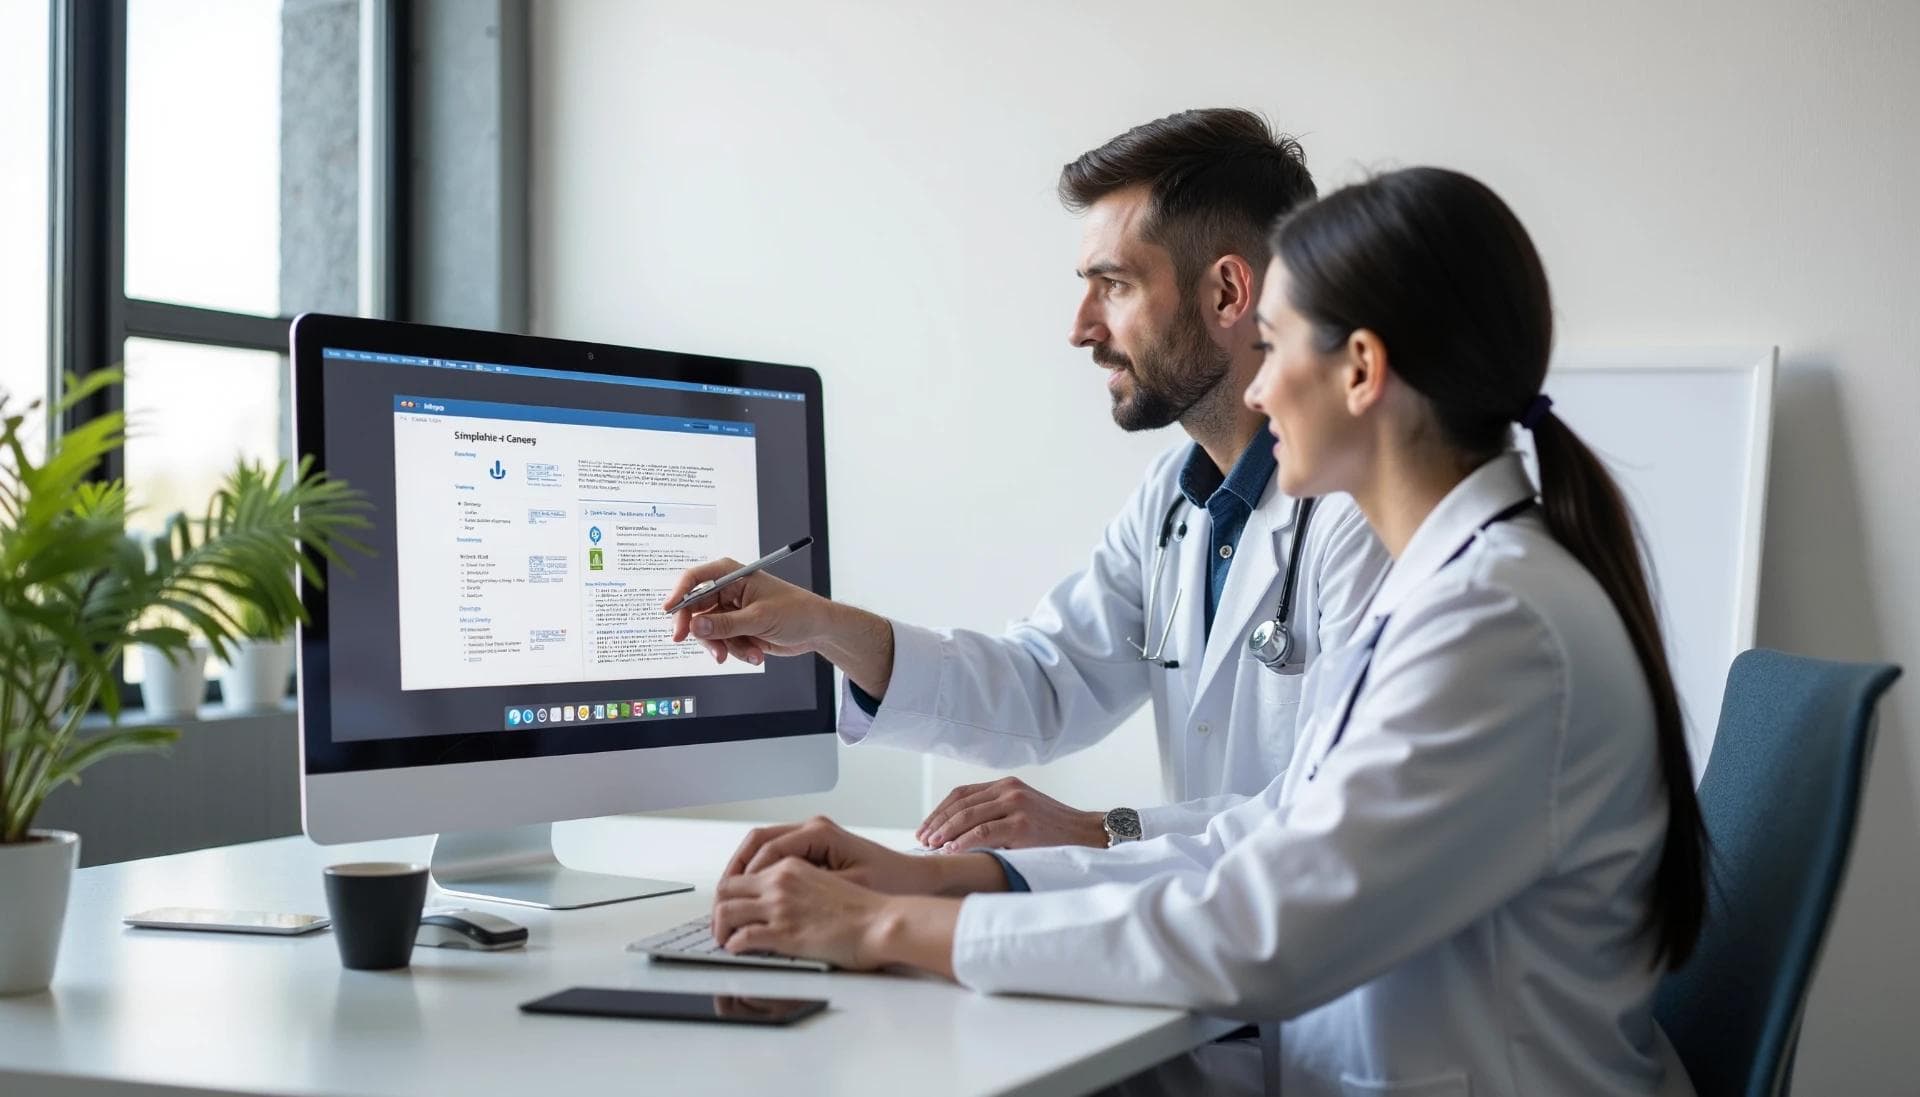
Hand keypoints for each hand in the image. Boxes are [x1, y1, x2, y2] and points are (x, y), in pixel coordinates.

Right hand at [664, 559, 832, 665]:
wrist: (816, 629)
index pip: (695, 579)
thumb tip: (696, 626)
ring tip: (751, 653)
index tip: (669, 612)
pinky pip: (722, 644)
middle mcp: (727, 591)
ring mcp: (730, 612)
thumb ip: (725, 624)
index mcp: (732, 575)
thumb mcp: (760, 618)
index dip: (679, 594)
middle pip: (695, 611)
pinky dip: (737, 652)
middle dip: (705, 634)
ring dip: (728, 647)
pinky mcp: (735, 630)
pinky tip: (756, 654)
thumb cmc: (797, 611)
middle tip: (713, 651)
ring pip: (708, 633)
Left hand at [712, 858, 894, 969]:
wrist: (882, 922)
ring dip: (719, 929)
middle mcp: (780, 882)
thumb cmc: (862, 908)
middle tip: (720, 925)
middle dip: (717, 908)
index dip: (729, 892)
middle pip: (726, 889)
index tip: (730, 906)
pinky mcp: (784, 932)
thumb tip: (779, 901)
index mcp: (791, 866)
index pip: (743, 872)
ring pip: (725, 912)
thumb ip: (797, 885)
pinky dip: (733, 945)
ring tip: (724, 941)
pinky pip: (742, 938)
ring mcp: (780, 906)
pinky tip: (737, 951)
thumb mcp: (824, 882)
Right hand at [721, 815, 933, 894]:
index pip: (765, 849)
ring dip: (743, 871)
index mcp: (818, 832)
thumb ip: (806, 891)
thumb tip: (768, 898)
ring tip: (729, 900)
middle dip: (735, 871)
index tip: (730, 901)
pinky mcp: (814, 848)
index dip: (743, 876)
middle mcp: (812, 828)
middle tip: (720, 901)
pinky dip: (759, 872)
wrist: (915, 880)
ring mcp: (812, 835)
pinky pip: (775, 855)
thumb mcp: (846, 889)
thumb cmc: (889, 883)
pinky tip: (752, 895)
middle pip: (757, 841)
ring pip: (762, 846)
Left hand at [917, 777, 1108, 851]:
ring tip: (931, 846)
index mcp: (1006, 784)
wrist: (1087, 835)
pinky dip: (963, 841)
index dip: (939, 811)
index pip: (961, 794)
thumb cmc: (1053, 831)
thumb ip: (995, 815)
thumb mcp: (1022, 813)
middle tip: (922, 840)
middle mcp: (1009, 789)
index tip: (925, 829)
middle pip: (960, 803)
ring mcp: (1016, 805)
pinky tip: (951, 850)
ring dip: (945, 832)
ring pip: (968, 816)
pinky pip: (984, 831)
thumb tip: (955, 835)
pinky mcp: (1023, 824)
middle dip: (937, 823)